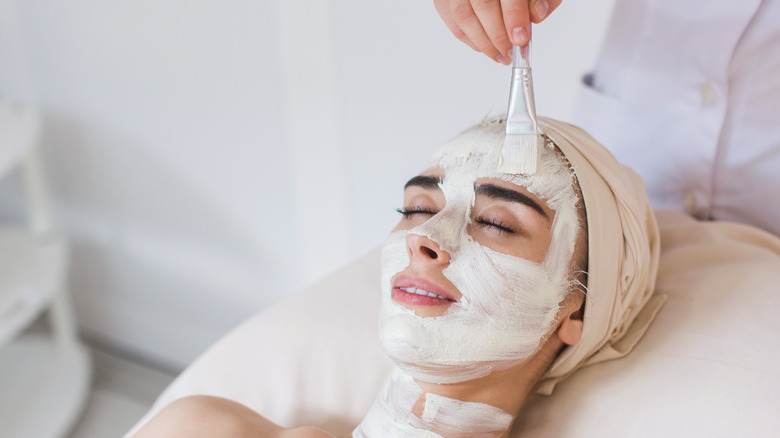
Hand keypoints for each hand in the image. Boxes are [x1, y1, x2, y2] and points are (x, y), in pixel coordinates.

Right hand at [434, 0, 561, 64]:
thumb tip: (537, 15)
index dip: (514, 17)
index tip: (520, 38)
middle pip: (482, 4)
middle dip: (497, 35)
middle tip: (510, 51)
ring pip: (463, 15)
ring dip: (482, 42)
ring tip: (499, 55)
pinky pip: (451, 20)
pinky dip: (468, 38)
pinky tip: (483, 46)